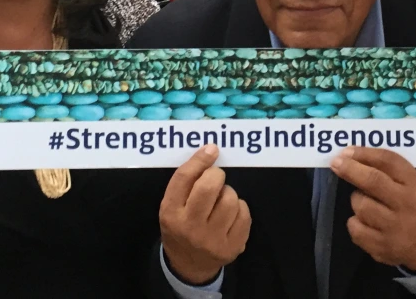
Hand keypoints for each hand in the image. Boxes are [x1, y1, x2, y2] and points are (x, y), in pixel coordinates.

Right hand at [160, 145, 250, 284]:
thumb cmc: (181, 226)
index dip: (200, 160)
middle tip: (216, 178)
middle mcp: (190, 227)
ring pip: (230, 199)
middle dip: (217, 175)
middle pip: (209, 187)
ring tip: (221, 200)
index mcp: (171, 213)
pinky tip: (231, 214)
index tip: (212, 149)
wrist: (189, 266)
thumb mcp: (173, 205)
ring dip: (229, 193)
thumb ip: (186, 180)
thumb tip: (211, 149)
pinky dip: (240, 208)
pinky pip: (244, 214)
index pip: (184, 178)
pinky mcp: (232, 247)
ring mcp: (212, 240)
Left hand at [330, 147, 415, 271]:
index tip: (347, 151)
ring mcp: (393, 228)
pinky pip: (355, 228)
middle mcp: (405, 205)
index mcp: (415, 185)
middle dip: (350, 169)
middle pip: (372, 181)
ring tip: (365, 201)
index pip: (388, 162)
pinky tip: (365, 222)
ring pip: (360, 205)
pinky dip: (355, 222)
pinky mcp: (381, 247)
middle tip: (336, 163)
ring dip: (357, 200)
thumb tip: (351, 154)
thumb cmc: (414, 205)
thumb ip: (388, 168)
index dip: (364, 154)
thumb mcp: (412, 183)